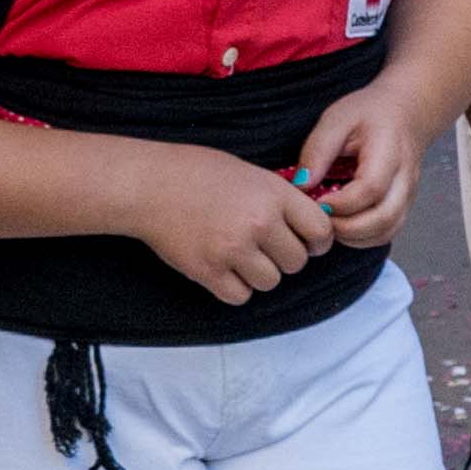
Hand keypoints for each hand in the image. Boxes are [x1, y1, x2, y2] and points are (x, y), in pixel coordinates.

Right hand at [134, 143, 338, 305]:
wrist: (150, 185)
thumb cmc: (197, 172)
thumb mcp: (250, 173)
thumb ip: (280, 198)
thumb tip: (308, 224)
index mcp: (273, 194)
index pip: (320, 230)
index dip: (317, 240)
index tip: (308, 241)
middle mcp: (259, 223)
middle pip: (297, 262)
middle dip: (285, 257)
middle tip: (265, 246)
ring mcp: (233, 250)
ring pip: (271, 282)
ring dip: (260, 274)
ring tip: (241, 255)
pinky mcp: (208, 272)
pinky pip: (240, 296)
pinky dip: (235, 287)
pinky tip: (224, 267)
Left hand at [295, 83, 433, 250]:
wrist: (405, 112)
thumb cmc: (369, 114)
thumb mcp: (337, 119)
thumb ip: (318, 150)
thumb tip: (301, 186)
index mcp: (389, 151)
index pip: (371, 188)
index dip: (342, 203)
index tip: (317, 202)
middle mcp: (405, 178)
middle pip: (384, 218)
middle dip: (346, 228)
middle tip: (320, 219)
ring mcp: (408, 195)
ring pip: (386, 231)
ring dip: (354, 237)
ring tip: (329, 223)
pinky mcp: (403, 206)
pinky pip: (386, 233)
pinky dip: (363, 238)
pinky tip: (342, 226)